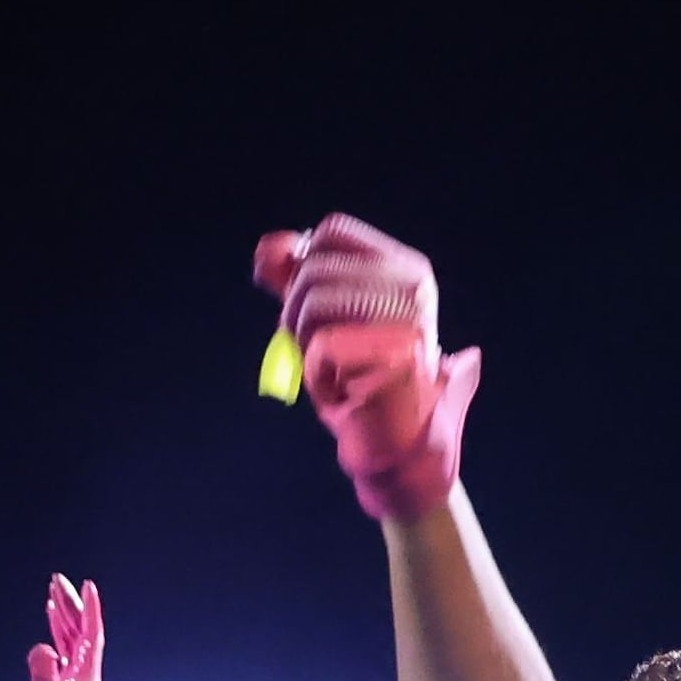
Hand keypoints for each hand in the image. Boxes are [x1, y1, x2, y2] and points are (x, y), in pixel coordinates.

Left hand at [252, 215, 481, 521]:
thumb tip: (268, 248)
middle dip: (296, 317)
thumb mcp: (319, 323)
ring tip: (334, 373)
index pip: (331, 232)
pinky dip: (317, 376)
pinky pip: (321, 348)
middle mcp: (413, 285)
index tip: (314, 317)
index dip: (302, 271)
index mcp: (404, 267)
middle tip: (322, 356)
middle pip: (314, 270)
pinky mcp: (398, 356)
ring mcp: (409, 319)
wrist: (394, 448)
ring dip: (305, 347)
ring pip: (315, 303)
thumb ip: (294, 282)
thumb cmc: (356, 384)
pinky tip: (344, 393)